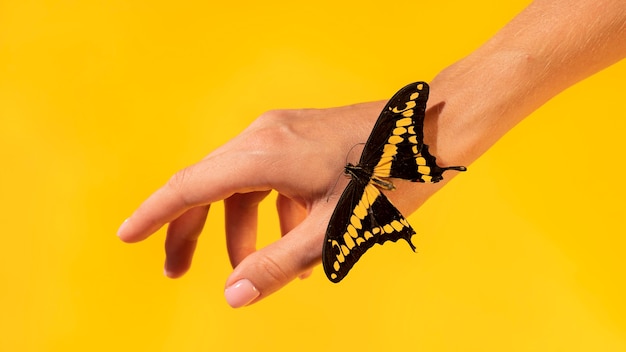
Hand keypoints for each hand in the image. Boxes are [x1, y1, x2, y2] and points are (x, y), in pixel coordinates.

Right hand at [117, 102, 399, 306]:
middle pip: (209, 186)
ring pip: (241, 185)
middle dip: (191, 231)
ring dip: (240, 229)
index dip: (154, 214)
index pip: (190, 186)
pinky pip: (270, 178)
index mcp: (262, 153)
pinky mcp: (301, 137)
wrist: (433, 129)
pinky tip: (297, 244)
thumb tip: (232, 297)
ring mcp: (284, 132)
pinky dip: (272, 213)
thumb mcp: (333, 230)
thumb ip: (278, 265)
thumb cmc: (389, 176)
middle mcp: (264, 135)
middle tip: (176, 272)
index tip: (126, 236)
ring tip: (254, 270)